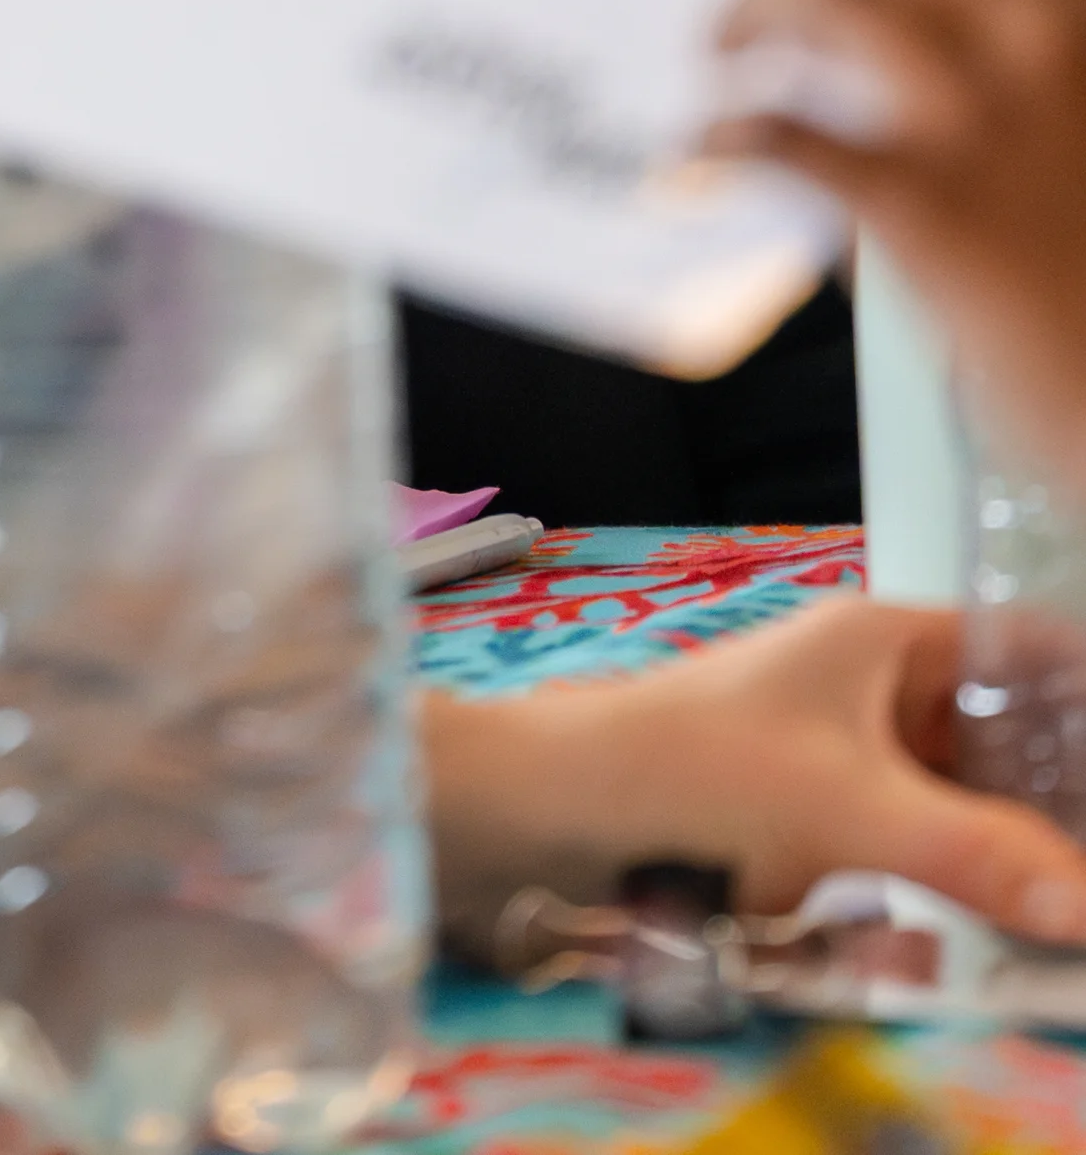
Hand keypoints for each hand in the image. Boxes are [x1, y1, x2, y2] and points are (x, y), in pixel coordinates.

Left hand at [423, 597, 1085, 960]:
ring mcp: (845, 758)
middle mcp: (873, 691)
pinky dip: (952, 894)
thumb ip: (973, 855)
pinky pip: (912, 855)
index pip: (1023, 651)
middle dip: (1053, 804)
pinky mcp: (816, 827)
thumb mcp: (841, 808)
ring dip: (1007, 858)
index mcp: (884, 643)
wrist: (548, 812)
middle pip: (1004, 741)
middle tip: (1083, 877)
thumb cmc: (687, 770)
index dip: (1076, 701)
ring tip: (1058, 911)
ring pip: (963, 806)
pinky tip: (992, 937)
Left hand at [702, 0, 1085, 470]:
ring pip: (831, 3)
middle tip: (764, 6)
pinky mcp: (922, 203)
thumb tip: (906, 32)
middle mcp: (1051, 44)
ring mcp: (984, 118)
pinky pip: (786, 134)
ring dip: (755, 13)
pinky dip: (728, 136)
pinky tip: (708, 150)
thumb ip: (1037, 67)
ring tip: (721, 51)